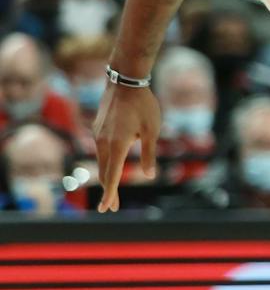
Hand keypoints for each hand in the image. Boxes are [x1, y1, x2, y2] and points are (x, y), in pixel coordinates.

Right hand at [93, 83, 160, 211]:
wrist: (125, 81)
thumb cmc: (143, 105)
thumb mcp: (152, 131)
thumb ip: (149, 154)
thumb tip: (150, 176)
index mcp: (116, 145)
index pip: (113, 176)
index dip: (110, 194)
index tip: (107, 209)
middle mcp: (103, 142)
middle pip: (105, 172)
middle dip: (109, 191)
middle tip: (111, 208)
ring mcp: (98, 134)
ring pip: (102, 161)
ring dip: (107, 177)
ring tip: (112, 191)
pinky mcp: (98, 128)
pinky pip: (101, 150)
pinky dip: (106, 163)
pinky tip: (111, 167)